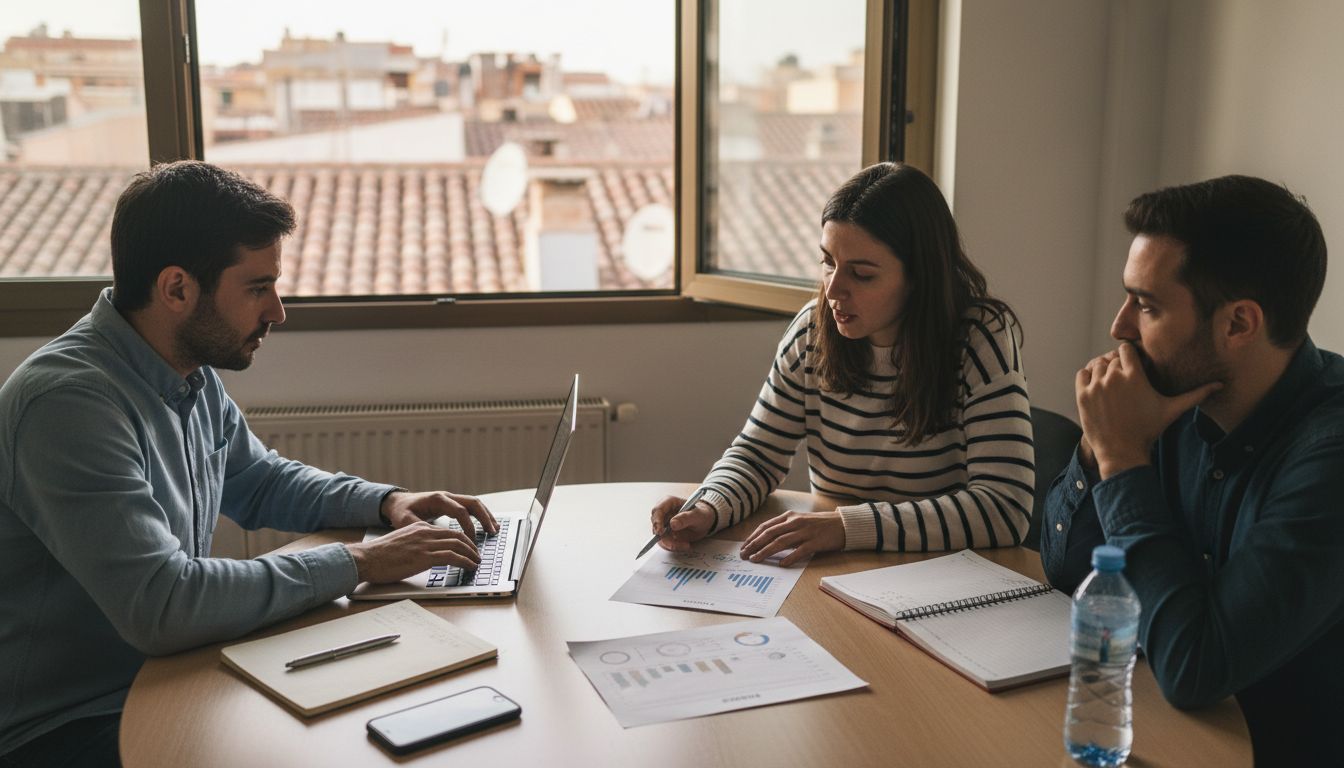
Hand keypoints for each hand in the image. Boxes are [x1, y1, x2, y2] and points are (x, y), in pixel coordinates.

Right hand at [346, 521, 480, 583]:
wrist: (365, 558)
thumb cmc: (379, 555)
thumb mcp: (401, 542)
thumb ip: (415, 543)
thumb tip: (425, 554)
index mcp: (419, 527)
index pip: (447, 531)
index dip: (461, 539)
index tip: (468, 547)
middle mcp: (424, 532)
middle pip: (456, 535)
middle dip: (471, 545)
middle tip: (477, 554)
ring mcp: (425, 544)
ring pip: (458, 544)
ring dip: (471, 554)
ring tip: (477, 562)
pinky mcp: (424, 557)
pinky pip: (452, 557)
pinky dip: (465, 561)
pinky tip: (470, 567)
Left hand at [381, 490, 496, 536]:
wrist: (399, 502)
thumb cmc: (402, 511)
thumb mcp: (406, 520)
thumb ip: (420, 528)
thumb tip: (435, 538)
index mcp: (437, 499)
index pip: (459, 511)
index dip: (468, 525)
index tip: (471, 540)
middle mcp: (447, 496)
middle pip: (472, 503)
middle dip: (484, 517)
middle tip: (492, 532)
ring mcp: (451, 498)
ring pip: (475, 504)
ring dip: (486, 516)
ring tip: (494, 530)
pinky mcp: (452, 504)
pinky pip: (471, 508)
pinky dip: (481, 516)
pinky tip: (487, 526)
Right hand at [649, 495, 715, 551]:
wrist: (705, 522)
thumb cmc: (701, 514)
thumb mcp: (697, 515)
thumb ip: (685, 518)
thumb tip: (672, 524)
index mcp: (670, 502)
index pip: (658, 510)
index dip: (656, 521)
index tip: (660, 532)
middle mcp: (664, 513)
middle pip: (656, 525)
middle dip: (663, 537)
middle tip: (673, 544)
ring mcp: (664, 524)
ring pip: (660, 536)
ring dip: (670, 544)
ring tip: (685, 545)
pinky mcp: (666, 534)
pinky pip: (665, 542)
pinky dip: (673, 546)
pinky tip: (684, 545)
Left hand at [739, 510, 844, 566]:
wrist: (842, 524)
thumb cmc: (819, 524)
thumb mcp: (799, 521)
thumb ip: (784, 528)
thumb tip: (766, 541)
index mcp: (789, 516)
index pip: (765, 526)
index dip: (753, 537)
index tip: (744, 547)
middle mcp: (795, 522)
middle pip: (770, 534)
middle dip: (754, 545)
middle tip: (744, 555)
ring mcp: (805, 532)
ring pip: (781, 542)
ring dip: (766, 551)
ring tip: (756, 560)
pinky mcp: (815, 542)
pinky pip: (800, 551)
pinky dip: (789, 557)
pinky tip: (781, 564)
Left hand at [1076, 343, 1220, 478]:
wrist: (1121, 452)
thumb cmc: (1148, 430)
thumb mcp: (1172, 410)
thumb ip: (1195, 395)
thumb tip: (1221, 385)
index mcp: (1134, 375)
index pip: (1126, 349)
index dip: (1130, 355)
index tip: (1134, 365)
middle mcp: (1113, 377)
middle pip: (1112, 357)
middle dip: (1118, 364)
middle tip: (1124, 377)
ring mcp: (1095, 385)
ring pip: (1097, 364)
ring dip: (1103, 369)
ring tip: (1112, 382)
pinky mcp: (1082, 395)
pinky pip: (1082, 373)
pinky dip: (1089, 376)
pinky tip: (1098, 385)